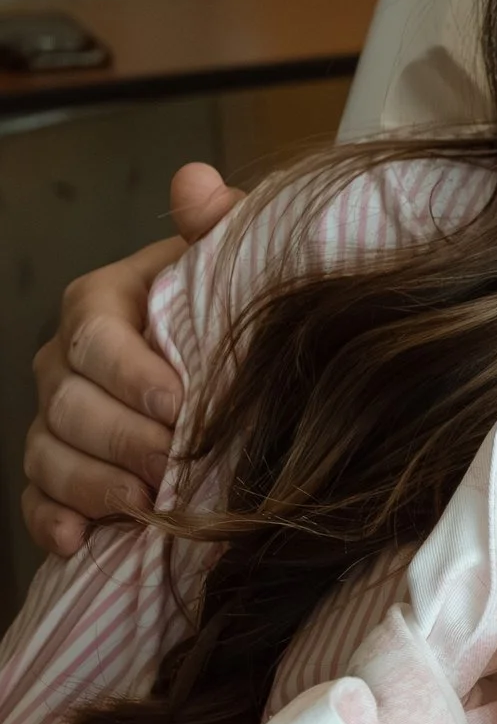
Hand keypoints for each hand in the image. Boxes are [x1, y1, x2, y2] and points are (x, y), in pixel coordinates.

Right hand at [21, 161, 241, 555]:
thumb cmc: (228, 307)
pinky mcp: (58, 472)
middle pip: (69, 404)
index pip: (95, 338)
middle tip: (171, 463)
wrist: (233, 362)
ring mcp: (58, 419)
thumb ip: (215, 225)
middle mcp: (67, 363)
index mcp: (102, 304)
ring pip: (47, 454)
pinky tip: (78, 542)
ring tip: (143, 501)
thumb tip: (196, 181)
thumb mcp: (230, 264)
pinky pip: (36, 501)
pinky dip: (53, 522)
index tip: (179, 404)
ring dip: (91, 483)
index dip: (131, 375)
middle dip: (120, 437)